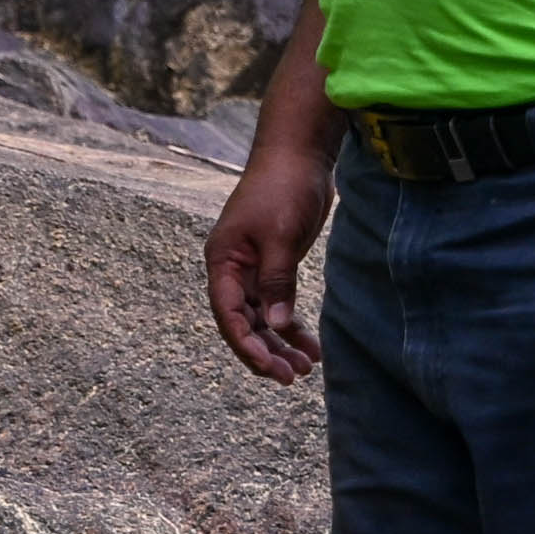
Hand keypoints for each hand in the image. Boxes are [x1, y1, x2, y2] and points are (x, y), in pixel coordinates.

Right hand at [205, 137, 333, 384]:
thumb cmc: (283, 188)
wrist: (299, 155)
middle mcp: (233, 271)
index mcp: (223, 262)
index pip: (229, 314)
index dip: (246, 344)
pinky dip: (293, 325)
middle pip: (244, 322)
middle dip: (265, 351)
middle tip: (290, 377)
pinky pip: (280, 305)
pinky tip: (311, 346)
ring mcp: (254, 270)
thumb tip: (277, 325)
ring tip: (305, 367)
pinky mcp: (276, 266)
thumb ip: (277, 281)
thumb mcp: (280, 235)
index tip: (269, 367)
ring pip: (263, 318)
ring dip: (281, 343)